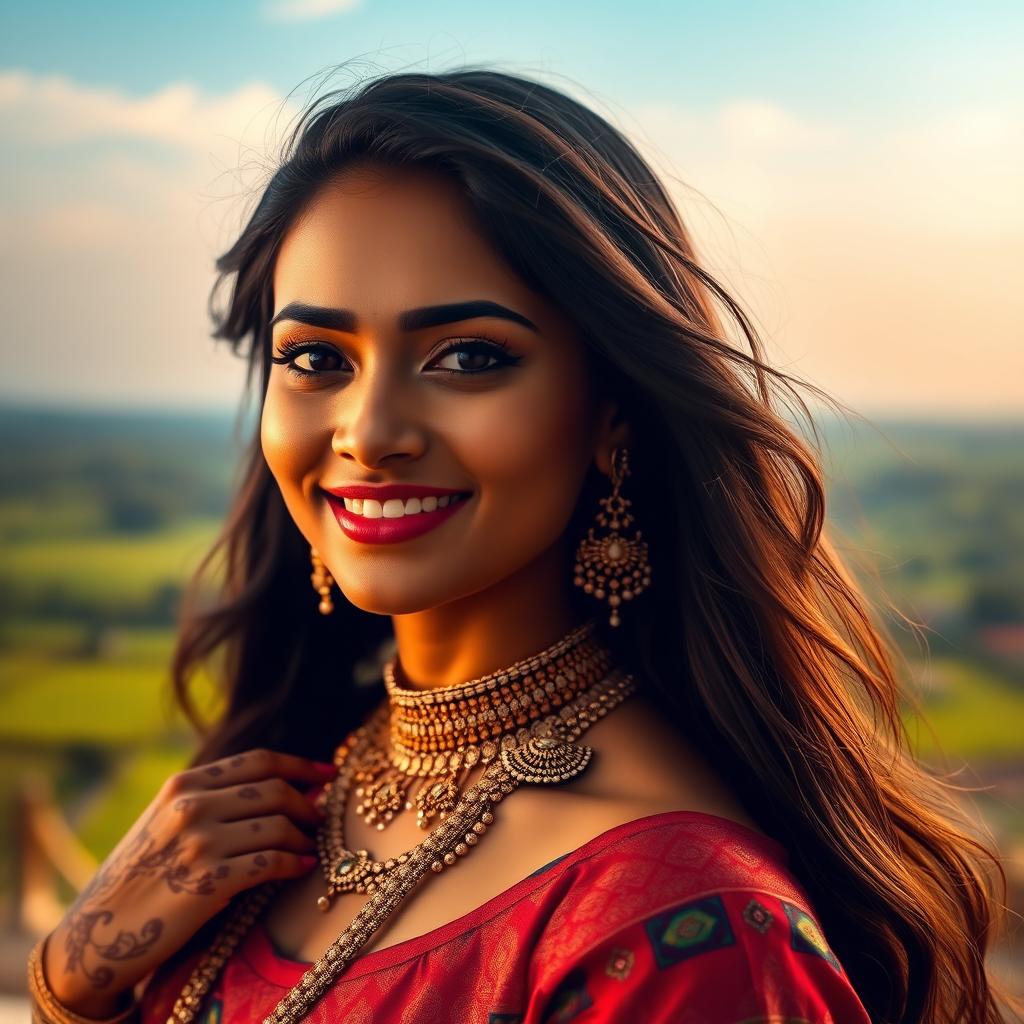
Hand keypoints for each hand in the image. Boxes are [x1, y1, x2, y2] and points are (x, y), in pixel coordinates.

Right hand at [40, 748, 335, 1017]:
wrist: (98, 933)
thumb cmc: (141, 875)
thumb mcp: (166, 820)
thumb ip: (213, 798)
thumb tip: (285, 787)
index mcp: (184, 785)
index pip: (259, 761)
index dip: (300, 765)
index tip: (329, 773)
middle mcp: (192, 806)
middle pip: (276, 790)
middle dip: (307, 804)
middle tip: (319, 820)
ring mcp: (200, 843)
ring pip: (279, 825)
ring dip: (303, 838)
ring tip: (308, 848)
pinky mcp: (210, 882)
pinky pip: (272, 863)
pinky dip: (295, 864)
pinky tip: (302, 868)